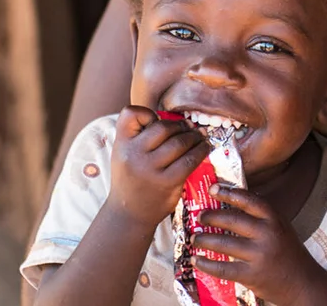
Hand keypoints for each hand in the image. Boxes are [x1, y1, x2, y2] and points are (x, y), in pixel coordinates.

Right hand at [107, 106, 208, 227]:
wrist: (129, 213)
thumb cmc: (131, 179)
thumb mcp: (124, 154)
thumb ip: (139, 135)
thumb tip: (176, 119)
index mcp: (121, 144)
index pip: (131, 113)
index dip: (146, 113)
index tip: (157, 120)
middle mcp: (134, 154)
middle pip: (163, 127)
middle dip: (181, 125)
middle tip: (189, 127)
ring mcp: (151, 169)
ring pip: (180, 142)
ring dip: (195, 136)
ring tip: (200, 136)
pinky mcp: (168, 182)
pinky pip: (190, 159)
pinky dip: (201, 151)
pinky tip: (204, 148)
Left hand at [191, 185, 326, 305]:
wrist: (302, 282)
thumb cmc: (288, 253)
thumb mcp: (281, 228)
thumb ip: (262, 218)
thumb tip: (232, 205)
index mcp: (275, 219)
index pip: (249, 200)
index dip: (229, 193)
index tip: (213, 189)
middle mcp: (268, 234)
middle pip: (232, 220)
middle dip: (211, 217)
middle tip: (200, 216)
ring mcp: (259, 255)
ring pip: (224, 243)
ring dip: (205, 239)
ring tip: (195, 238)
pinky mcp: (251, 275)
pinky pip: (223, 268)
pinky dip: (206, 263)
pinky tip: (197, 260)